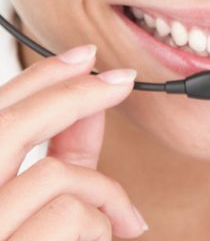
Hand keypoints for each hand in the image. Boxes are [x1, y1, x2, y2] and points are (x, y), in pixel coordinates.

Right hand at [0, 44, 147, 239]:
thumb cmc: (34, 238)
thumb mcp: (42, 199)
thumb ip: (65, 154)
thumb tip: (94, 106)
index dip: (43, 76)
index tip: (85, 56)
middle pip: (14, 123)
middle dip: (77, 92)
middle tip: (123, 79)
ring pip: (55, 174)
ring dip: (102, 190)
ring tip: (126, 218)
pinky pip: (70, 215)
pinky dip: (100, 222)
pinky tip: (108, 237)